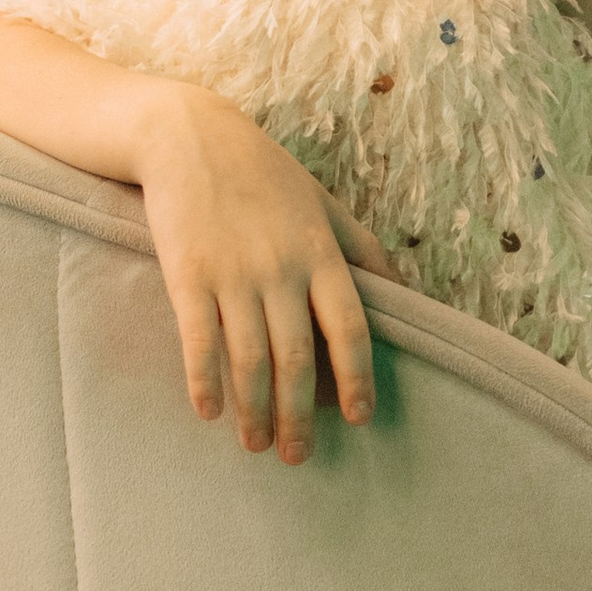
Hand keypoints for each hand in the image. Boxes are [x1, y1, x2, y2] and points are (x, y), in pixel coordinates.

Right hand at [136, 85, 396, 461]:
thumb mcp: (324, 203)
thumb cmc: (262, 173)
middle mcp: (282, 267)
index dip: (356, 379)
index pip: (351, 328)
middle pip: (297, 358)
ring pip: (250, 359)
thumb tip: (404, 295)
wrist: (187, 135)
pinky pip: (199, 339)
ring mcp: (233, 272)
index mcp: (321, 252)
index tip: (358, 419)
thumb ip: (363, 250)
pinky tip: (208, 411)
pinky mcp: (187, 273)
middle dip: (298, 416)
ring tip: (254, 444)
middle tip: (297, 455)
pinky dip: (204, 380)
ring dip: (254, 411)